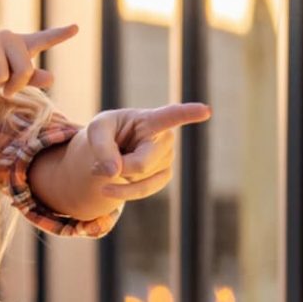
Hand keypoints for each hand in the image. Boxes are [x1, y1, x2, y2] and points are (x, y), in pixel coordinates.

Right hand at [0, 25, 76, 93]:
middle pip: (24, 69)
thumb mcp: (15, 77)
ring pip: (2, 75)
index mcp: (22, 44)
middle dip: (14, 83)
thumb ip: (34, 78)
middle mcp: (9, 37)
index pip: (45, 39)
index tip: (76, 28)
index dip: (61, 34)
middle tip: (5, 82)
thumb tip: (51, 78)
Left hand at [72, 102, 212, 204]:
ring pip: (139, 179)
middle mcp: (166, 138)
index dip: (189, 113)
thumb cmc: (107, 132)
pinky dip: (122, 191)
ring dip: (117, 178)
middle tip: (101, 160)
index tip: (206, 110)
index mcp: (151, 119)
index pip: (172, 116)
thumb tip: (114, 171)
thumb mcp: (96, 130)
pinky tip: (114, 182)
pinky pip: (142, 190)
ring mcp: (167, 158)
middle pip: (140, 164)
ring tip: (110, 164)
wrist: (111, 150)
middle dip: (117, 167)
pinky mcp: (163, 176)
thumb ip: (101, 146)